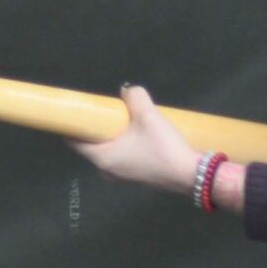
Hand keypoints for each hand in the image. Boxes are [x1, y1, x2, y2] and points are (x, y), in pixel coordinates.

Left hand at [70, 84, 204, 194]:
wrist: (194, 175)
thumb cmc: (164, 147)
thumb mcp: (148, 115)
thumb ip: (135, 97)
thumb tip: (128, 90)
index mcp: (101, 158)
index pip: (73, 140)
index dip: (72, 124)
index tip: (75, 110)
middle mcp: (106, 170)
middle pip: (90, 145)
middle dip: (95, 127)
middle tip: (102, 111)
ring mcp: (122, 176)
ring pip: (107, 151)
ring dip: (111, 137)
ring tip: (120, 120)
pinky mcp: (137, 177)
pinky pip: (121, 157)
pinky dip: (123, 146)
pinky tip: (135, 134)